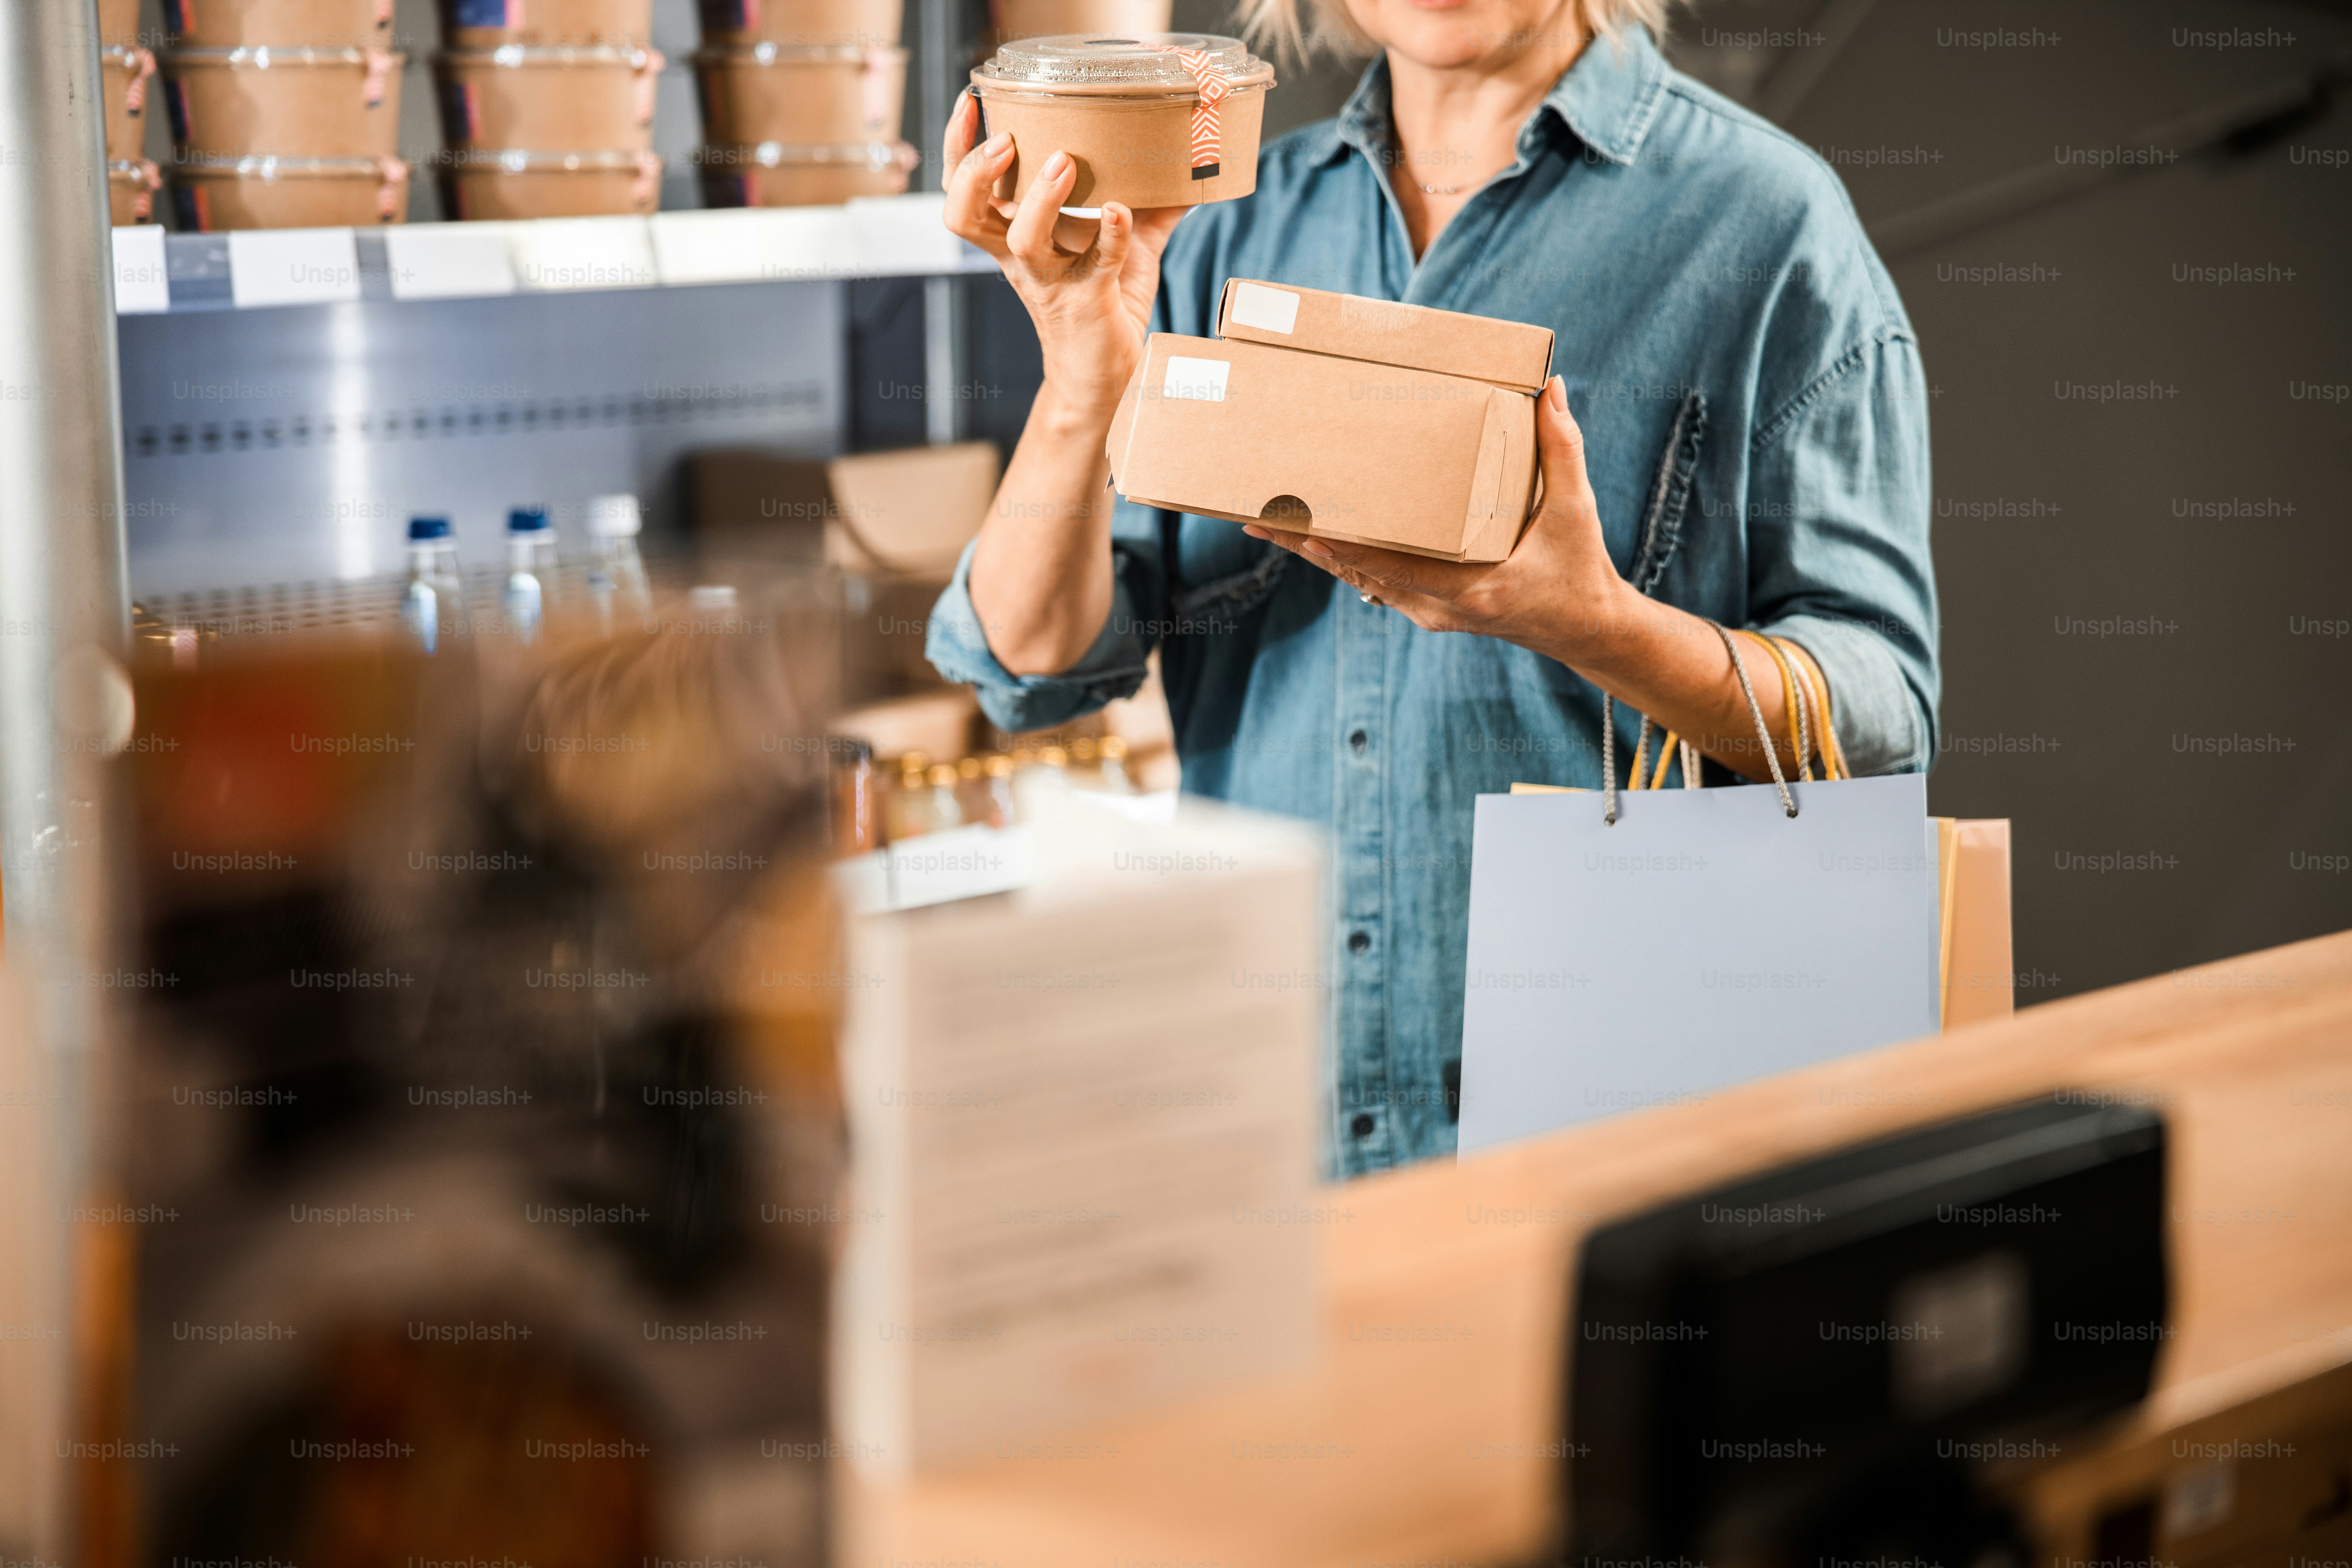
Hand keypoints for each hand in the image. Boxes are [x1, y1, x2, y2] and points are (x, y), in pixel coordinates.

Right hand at [941, 90, 1189, 424]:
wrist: (1108, 379)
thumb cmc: (1107, 307)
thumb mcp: (1123, 249)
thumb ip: (1150, 207)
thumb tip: (1188, 166)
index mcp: (1015, 241)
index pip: (965, 192)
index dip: (957, 150)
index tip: (969, 105)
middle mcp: (1023, 260)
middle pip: (965, 213)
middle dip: (976, 172)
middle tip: (1005, 141)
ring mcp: (1053, 282)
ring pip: (1022, 238)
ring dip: (1040, 197)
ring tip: (1064, 162)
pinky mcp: (1089, 301)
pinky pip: (1096, 263)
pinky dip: (1110, 235)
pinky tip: (1120, 212)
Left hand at [1243, 375, 1640, 671]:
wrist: (1586, 628)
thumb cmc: (1580, 569)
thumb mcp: (1575, 510)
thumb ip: (1562, 448)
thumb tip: (1549, 388)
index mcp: (1473, 589)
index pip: (1390, 565)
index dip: (1340, 544)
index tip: (1298, 521)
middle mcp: (1442, 608)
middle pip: (1358, 573)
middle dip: (1306, 545)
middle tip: (1258, 514)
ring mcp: (1432, 614)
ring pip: (1361, 581)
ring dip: (1317, 554)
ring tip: (1272, 523)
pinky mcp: (1431, 611)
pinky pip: (1377, 584)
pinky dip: (1345, 562)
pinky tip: (1317, 539)